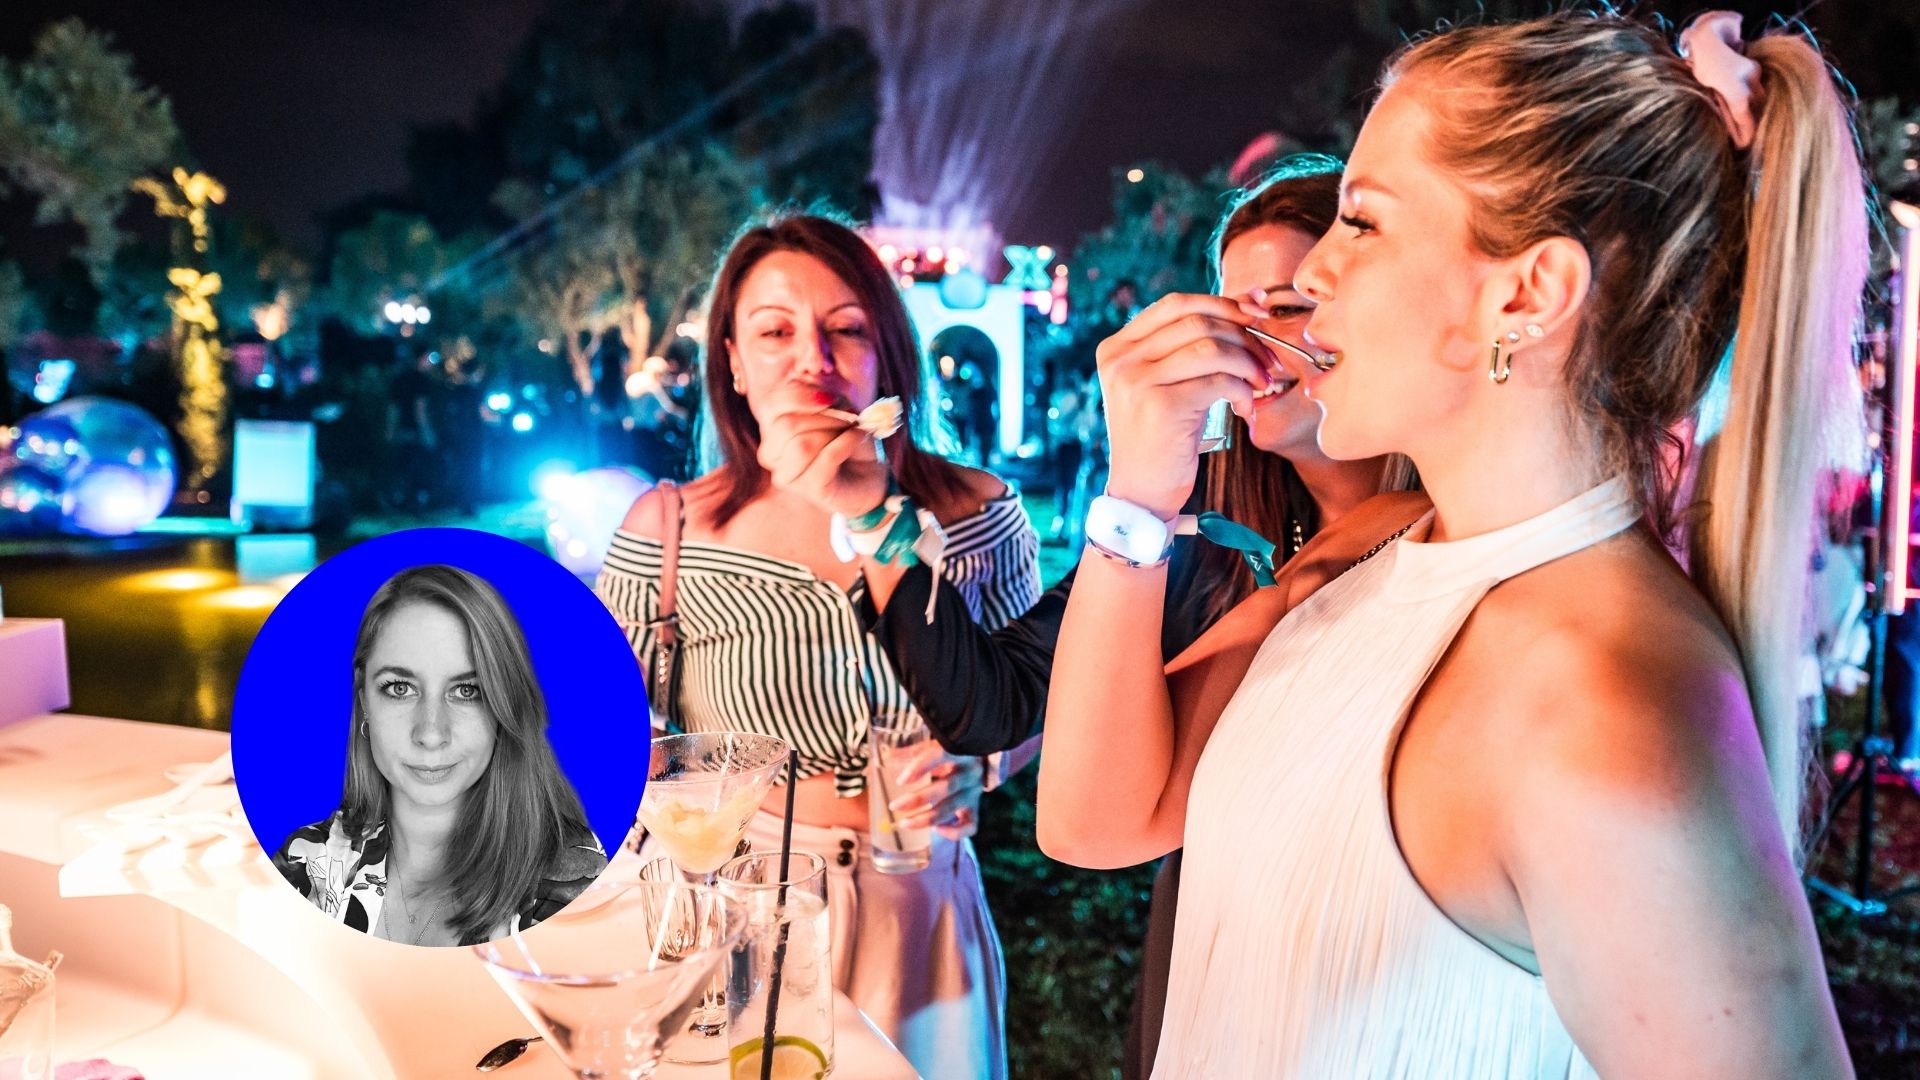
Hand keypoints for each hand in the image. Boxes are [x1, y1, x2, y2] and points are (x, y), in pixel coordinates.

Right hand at [755, 385, 889, 516]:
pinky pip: (827, 457)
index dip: (799, 396)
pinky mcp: (812, 491)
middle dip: (823, 415)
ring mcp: (789, 477)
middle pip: (785, 425)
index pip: (772, 405)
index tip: (830, 398)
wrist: (871, 479)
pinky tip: (858, 438)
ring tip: (853, 429)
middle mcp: (773, 456)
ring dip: (835, 430)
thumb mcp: (837, 413)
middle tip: (849, 416)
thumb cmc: (849, 443)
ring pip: (802, 444)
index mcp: (773, 432)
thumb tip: (818, 389)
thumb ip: (822, 399)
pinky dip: (848, 441)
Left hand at [885, 741, 984, 839]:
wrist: (979, 758)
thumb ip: (912, 752)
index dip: (920, 768)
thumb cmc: (951, 751)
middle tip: (894, 806)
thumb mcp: (934, 746)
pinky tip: (936, 829)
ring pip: (952, 808)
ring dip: (926, 819)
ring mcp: (974, 792)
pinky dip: (954, 832)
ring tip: (904, 823)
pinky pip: (970, 826)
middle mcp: (970, 772)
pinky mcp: (975, 808)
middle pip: (945, 788)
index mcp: (959, 751)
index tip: (900, 781)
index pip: (940, 756)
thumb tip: (886, 757)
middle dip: (917, 800)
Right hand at [1095, 293, 1279, 518]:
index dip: (1222, 303)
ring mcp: (1136, 381)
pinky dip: (1243, 390)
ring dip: (1248, 363)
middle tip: (1268, 360)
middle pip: (1197, 321)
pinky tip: (1245, 408)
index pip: (1176, 303)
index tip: (1256, 315)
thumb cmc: (1162, 436)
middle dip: (1244, 336)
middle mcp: (1121, 359)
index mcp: (1118, 347)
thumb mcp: (1166, 383)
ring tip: (1261, 383)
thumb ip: (1188, 346)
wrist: (1142, 493)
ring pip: (1211, 347)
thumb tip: (1250, 304)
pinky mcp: (1159, 405)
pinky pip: (1219, 381)